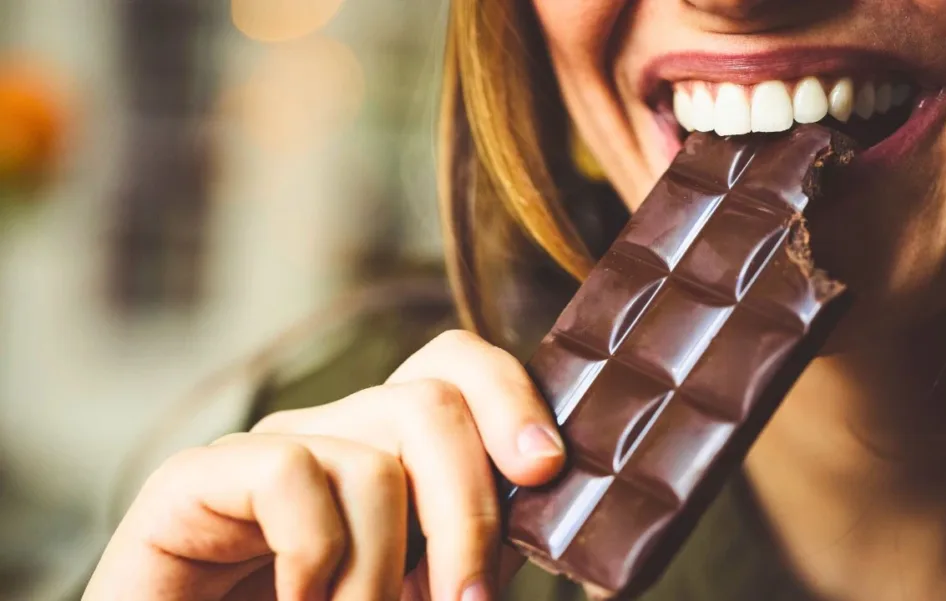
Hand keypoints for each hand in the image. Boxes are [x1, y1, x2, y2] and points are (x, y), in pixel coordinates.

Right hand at [84, 330, 566, 600]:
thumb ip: (470, 551)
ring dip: (386, 571)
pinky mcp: (194, 478)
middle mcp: (331, 433)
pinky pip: (288, 474)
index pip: (455, 367)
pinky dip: (315, 559)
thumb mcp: (417, 588)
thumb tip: (540, 519)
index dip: (510, 397)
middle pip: (431, 400)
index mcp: (388, 449)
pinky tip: (301, 600)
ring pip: (373, 457)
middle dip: (470, 510)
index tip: (545, 472)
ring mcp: (264, 451)